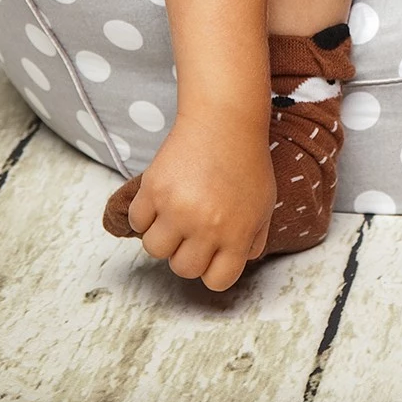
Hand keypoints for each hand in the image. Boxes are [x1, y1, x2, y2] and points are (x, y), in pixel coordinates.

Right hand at [127, 105, 274, 291]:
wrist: (225, 119)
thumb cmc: (247, 161)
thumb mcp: (265, 204)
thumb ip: (253, 239)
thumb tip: (237, 262)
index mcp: (237, 234)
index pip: (217, 282)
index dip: (212, 268)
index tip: (210, 250)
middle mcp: (207, 226)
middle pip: (182, 269)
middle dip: (185, 251)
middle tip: (192, 226)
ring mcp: (178, 208)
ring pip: (154, 249)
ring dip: (162, 234)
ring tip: (175, 210)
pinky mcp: (154, 188)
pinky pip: (136, 221)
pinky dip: (144, 213)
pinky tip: (161, 195)